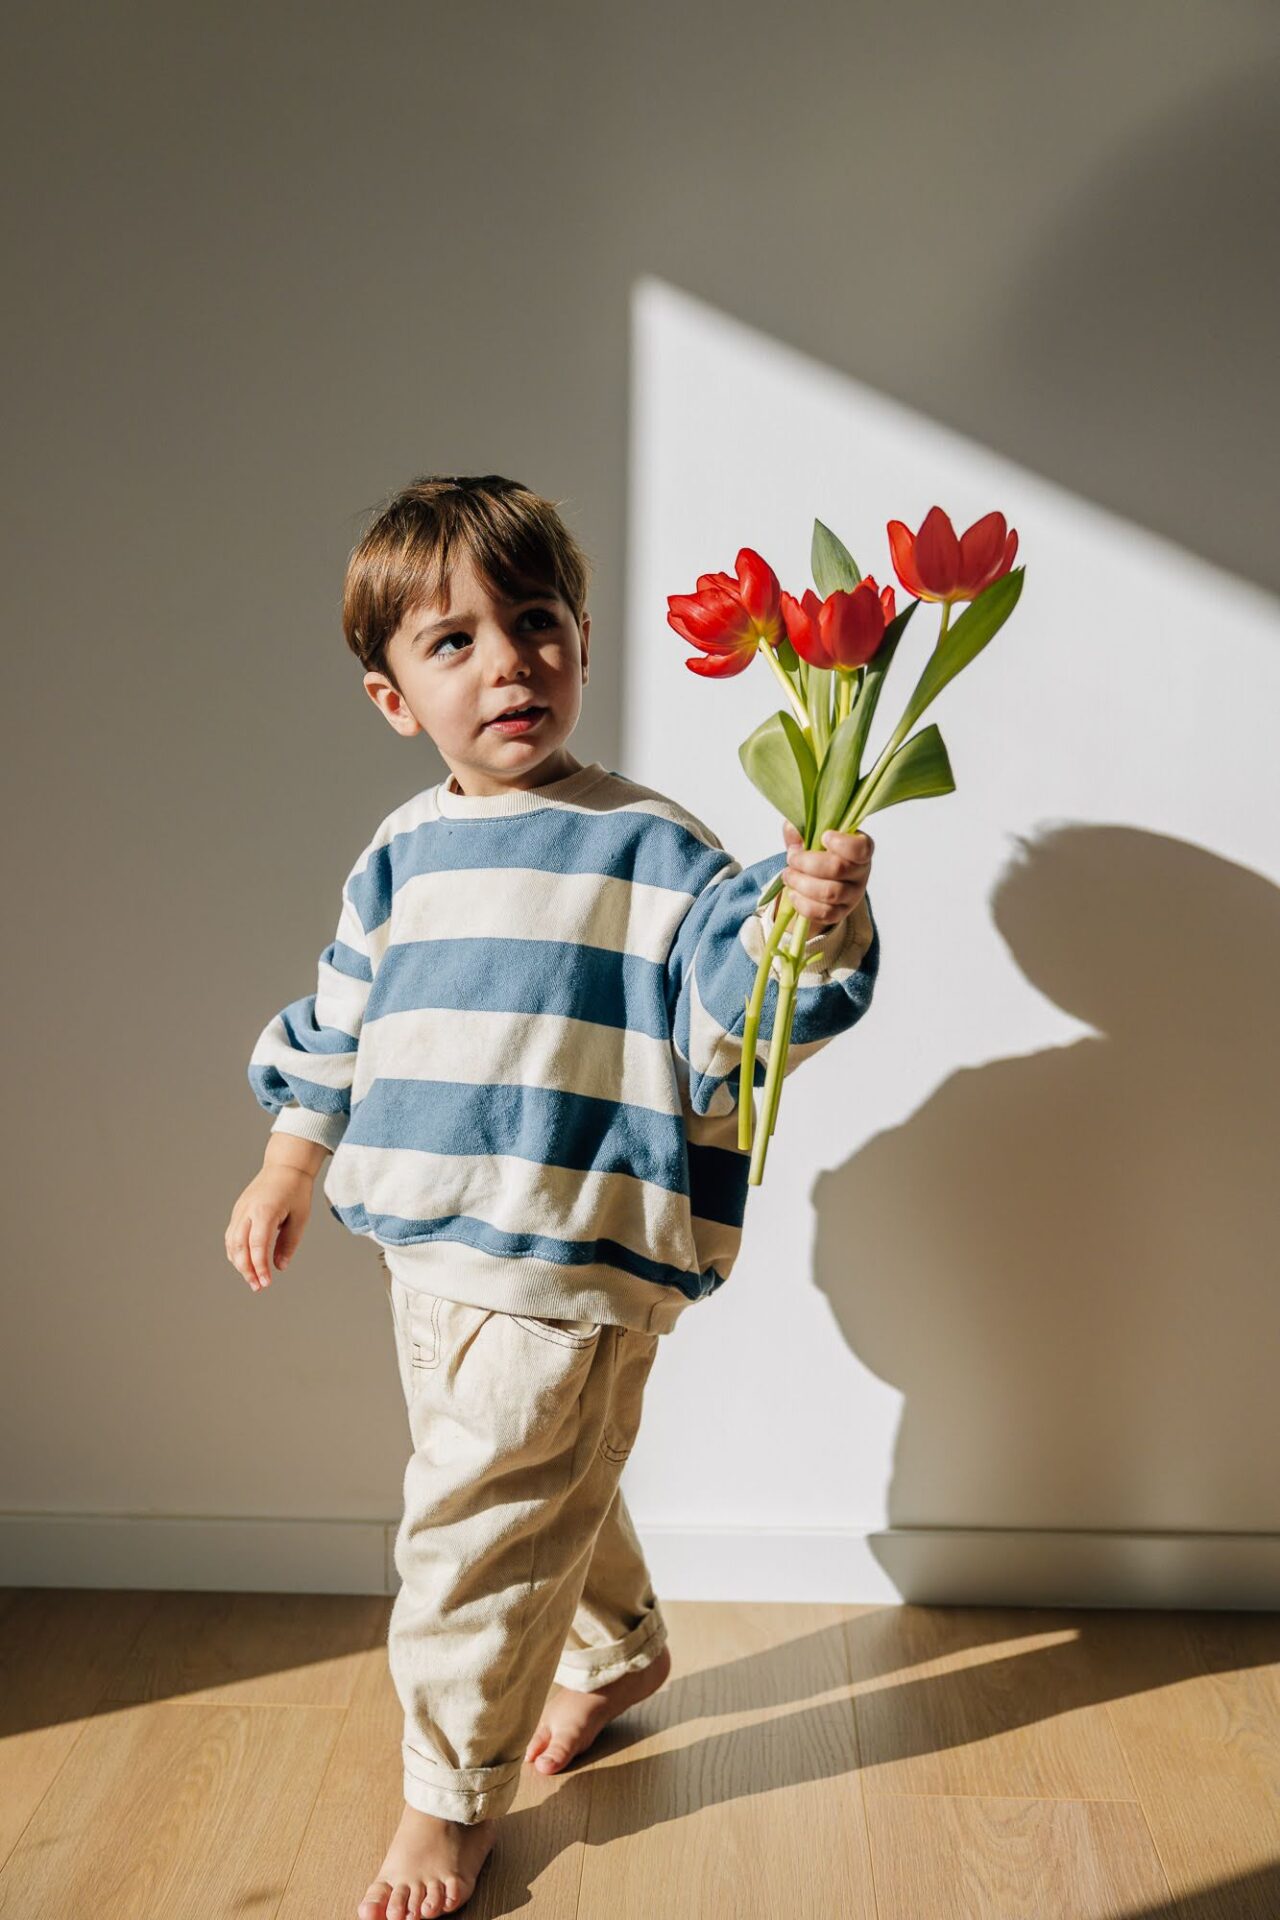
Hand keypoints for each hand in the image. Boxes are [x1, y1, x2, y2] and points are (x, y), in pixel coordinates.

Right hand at [224, 1167, 313, 1291]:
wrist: (285, 1166)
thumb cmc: (296, 1190)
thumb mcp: (300, 1218)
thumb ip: (288, 1243)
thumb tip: (279, 1267)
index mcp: (265, 1210)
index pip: (257, 1245)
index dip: (260, 1267)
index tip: (267, 1282)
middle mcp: (247, 1210)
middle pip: (238, 1246)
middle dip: (246, 1270)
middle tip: (258, 1287)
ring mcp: (240, 1210)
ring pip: (231, 1242)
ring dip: (239, 1263)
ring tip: (252, 1279)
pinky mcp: (238, 1211)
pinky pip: (231, 1235)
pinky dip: (235, 1252)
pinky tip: (245, 1263)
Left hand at [779, 818, 873, 931]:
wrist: (814, 880)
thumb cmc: (817, 853)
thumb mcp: (809, 835)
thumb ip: (801, 829)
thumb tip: (793, 829)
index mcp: (859, 849)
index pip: (861, 848)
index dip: (842, 843)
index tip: (823, 837)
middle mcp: (861, 873)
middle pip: (838, 869)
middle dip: (807, 863)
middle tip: (791, 858)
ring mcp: (853, 895)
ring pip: (829, 893)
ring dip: (802, 883)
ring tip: (788, 876)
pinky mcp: (840, 913)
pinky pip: (823, 913)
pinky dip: (803, 904)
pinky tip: (793, 894)